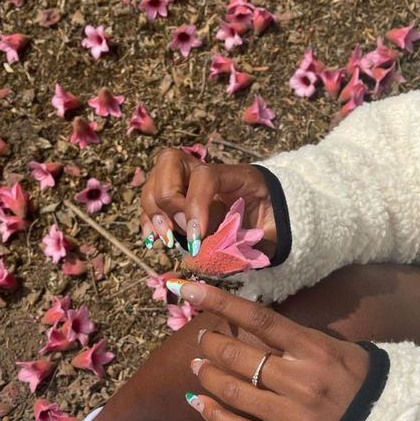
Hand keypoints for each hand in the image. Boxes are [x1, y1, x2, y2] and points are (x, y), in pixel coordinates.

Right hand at [140, 149, 276, 257]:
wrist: (271, 217)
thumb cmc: (271, 225)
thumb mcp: (268, 236)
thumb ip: (242, 246)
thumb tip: (203, 259)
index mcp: (237, 175)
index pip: (206, 176)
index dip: (195, 206)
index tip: (196, 239)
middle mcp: (206, 170)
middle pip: (169, 161)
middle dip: (169, 201)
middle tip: (180, 232)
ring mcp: (187, 181)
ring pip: (154, 180)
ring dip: (154, 212)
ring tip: (167, 240)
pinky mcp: (175, 198)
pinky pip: (151, 202)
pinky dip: (148, 220)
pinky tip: (153, 240)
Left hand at [168, 279, 370, 420]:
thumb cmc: (361, 384)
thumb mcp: (339, 350)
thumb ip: (299, 339)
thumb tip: (258, 322)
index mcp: (314, 350)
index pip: (258, 319)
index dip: (220, 302)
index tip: (190, 290)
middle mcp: (300, 381)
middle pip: (239, 355)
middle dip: (211, 344)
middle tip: (202, 339)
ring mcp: (291, 415)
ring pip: (233, 391)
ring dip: (208, 375)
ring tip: (196, 366)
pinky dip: (212, 412)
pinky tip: (198, 401)